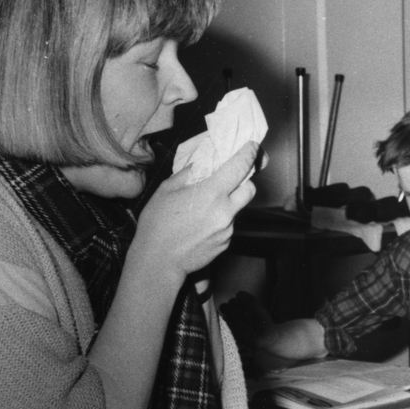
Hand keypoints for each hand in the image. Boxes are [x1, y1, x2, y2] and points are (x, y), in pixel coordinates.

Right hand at [132, 140, 258, 282]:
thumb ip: (188, 174)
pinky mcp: (226, 243)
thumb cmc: (157, 225)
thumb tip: (201, 164)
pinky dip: (221, 220)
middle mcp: (225, 211)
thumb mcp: (167, 191)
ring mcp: (228, 230)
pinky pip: (229, 225)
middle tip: (231, 179)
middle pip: (250, 189)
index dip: (249, 154)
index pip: (240, 167)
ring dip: (229, 202)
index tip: (253, 147)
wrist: (158, 261)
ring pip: (238, 208)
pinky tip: (202, 224)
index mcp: (211, 194)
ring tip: (205, 207)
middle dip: (244, 181)